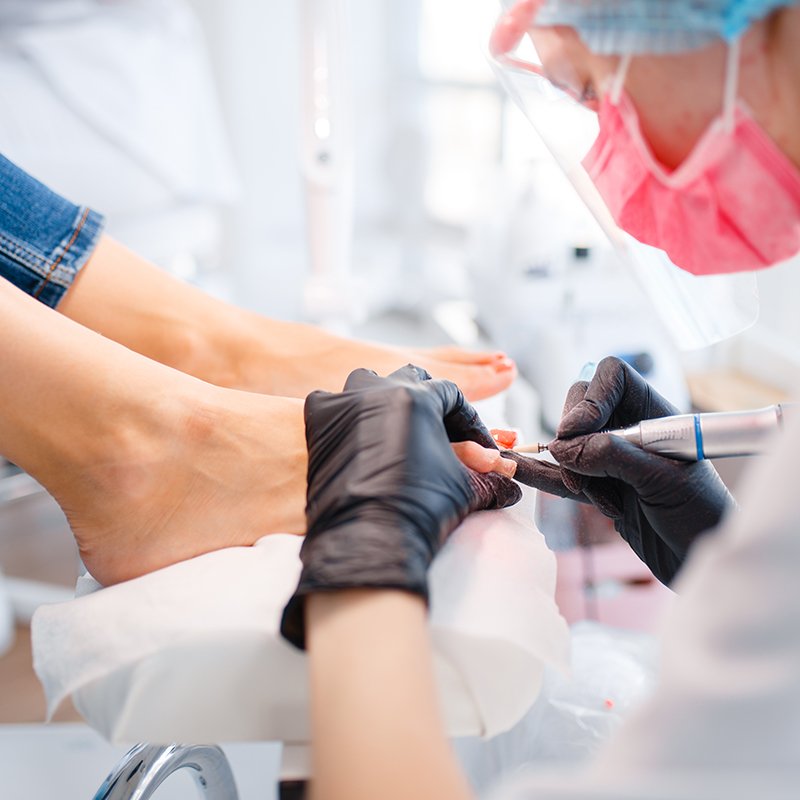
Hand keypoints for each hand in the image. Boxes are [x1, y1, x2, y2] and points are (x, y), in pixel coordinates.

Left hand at [280, 364, 521, 647]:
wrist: (367, 538)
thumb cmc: (419, 509)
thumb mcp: (462, 483)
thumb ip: (483, 469)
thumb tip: (504, 474)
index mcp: (418, 397)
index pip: (452, 395)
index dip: (469, 420)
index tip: (478, 445)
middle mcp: (378, 389)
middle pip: (411, 379)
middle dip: (429, 400)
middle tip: (440, 428)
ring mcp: (344, 402)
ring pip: (369, 384)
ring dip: (385, 399)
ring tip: (397, 427)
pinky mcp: (318, 421)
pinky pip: (334, 404)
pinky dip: (347, 416)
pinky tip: (358, 437)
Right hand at [547, 357, 734, 585]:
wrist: (703, 563)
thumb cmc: (702, 518)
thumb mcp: (662, 481)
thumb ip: (613, 458)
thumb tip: (563, 448)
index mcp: (657, 416)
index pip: (614, 378)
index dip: (590, 397)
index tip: (577, 430)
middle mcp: (632, 431)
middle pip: (581, 407)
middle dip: (572, 436)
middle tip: (578, 467)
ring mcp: (613, 461)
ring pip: (568, 443)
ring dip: (567, 468)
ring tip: (588, 494)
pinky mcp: (600, 490)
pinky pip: (562, 476)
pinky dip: (541, 474)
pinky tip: (517, 468)